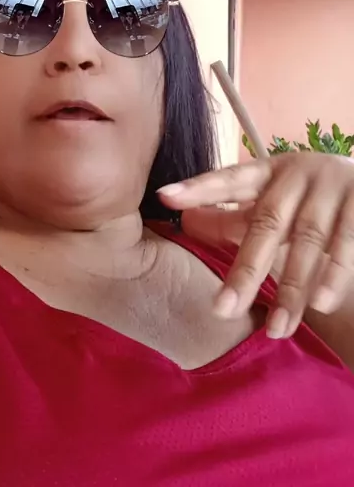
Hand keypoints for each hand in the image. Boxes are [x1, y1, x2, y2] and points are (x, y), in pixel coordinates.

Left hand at [158, 153, 353, 339]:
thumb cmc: (311, 197)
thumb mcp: (274, 200)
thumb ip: (236, 215)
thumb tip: (186, 221)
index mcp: (269, 170)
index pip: (230, 179)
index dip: (199, 187)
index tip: (165, 197)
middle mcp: (297, 173)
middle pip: (266, 224)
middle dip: (245, 270)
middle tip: (221, 311)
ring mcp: (332, 186)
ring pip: (307, 241)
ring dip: (291, 288)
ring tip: (275, 330)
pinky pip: (346, 243)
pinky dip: (334, 275)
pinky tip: (320, 304)